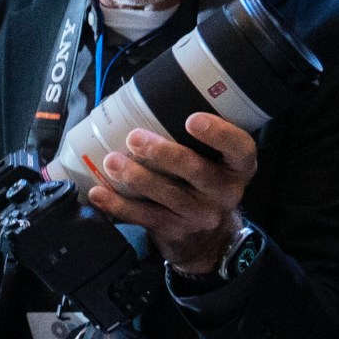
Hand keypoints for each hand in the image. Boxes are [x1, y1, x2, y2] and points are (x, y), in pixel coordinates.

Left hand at [84, 113, 256, 273]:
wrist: (207, 238)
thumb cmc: (202, 183)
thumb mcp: (215, 162)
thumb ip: (195, 139)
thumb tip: (146, 101)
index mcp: (238, 167)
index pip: (240, 148)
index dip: (219, 134)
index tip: (192, 120)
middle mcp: (225, 191)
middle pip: (196, 170)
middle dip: (163, 153)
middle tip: (135, 138)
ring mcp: (201, 214)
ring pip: (168, 195)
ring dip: (136, 177)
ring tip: (112, 162)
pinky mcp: (175, 230)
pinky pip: (144, 217)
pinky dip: (117, 205)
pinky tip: (99, 193)